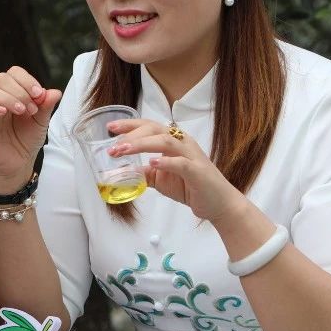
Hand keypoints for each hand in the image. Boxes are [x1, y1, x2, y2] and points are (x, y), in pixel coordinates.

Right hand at [0, 66, 61, 189]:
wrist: (18, 163)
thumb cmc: (27, 140)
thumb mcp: (41, 122)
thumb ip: (46, 106)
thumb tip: (55, 92)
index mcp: (12, 92)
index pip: (14, 73)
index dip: (26, 80)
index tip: (39, 94)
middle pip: (1, 78)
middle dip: (19, 91)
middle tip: (31, 109)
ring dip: (6, 97)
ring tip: (21, 111)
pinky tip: (3, 113)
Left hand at [106, 119, 246, 222]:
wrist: (219, 204)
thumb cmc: (192, 188)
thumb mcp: (161, 180)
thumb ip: (144, 173)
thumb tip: (123, 172)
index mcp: (174, 142)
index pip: (149, 127)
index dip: (129, 125)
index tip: (111, 128)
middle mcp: (183, 143)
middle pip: (155, 129)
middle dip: (131, 134)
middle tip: (113, 145)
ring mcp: (191, 156)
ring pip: (166, 141)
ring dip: (142, 144)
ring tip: (123, 150)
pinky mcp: (198, 172)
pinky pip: (181, 163)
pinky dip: (166, 162)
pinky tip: (152, 162)